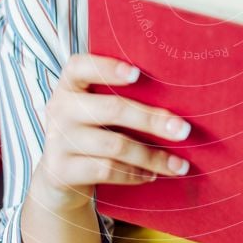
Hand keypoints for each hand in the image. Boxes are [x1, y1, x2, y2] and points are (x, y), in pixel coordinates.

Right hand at [39, 52, 191, 210]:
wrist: (59, 175)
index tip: (138, 74)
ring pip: (115, 145)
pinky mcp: (62, 171)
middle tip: (184, 130)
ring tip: (179, 165)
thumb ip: (119, 97)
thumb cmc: (92, 131)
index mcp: (70, 85)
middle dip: (152, 120)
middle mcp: (60, 108)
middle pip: (112, 109)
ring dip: (152, 156)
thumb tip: (177, 99)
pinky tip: (152, 175)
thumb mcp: (95, 108)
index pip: (80, 67)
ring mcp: (58, 140)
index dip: (108, 68)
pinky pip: (107, 170)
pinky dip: (134, 174)